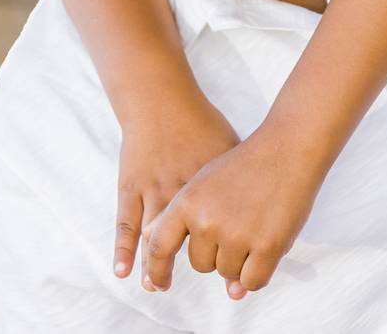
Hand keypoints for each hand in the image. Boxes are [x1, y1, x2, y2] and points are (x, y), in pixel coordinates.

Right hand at [113, 98, 237, 282]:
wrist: (162, 100)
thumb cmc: (201, 123)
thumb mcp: (231, 150)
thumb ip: (242, 180)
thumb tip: (263, 201)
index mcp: (212, 188)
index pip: (226, 234)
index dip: (232, 262)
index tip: (235, 281)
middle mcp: (182, 194)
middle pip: (191, 242)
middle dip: (197, 268)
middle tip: (208, 285)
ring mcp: (153, 191)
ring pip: (156, 240)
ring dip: (156, 266)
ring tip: (158, 286)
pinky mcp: (130, 186)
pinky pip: (126, 223)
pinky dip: (124, 248)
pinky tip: (123, 270)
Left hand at [142, 126, 322, 299]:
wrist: (284, 151)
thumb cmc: (243, 167)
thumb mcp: (201, 184)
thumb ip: (184, 220)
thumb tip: (164, 251)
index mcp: (186, 203)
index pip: (159, 245)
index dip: (157, 270)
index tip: (159, 285)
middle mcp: (206, 221)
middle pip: (200, 265)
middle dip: (215, 255)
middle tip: (234, 228)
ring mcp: (236, 234)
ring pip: (227, 274)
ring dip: (239, 262)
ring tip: (252, 228)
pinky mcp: (266, 246)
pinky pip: (252, 281)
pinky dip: (256, 275)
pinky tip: (263, 252)